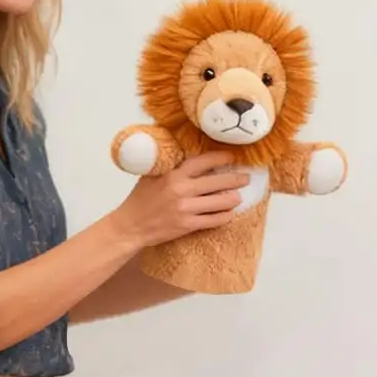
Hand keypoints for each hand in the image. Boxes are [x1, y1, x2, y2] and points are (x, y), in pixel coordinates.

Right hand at [112, 152, 248, 250]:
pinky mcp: (186, 225)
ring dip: (232, 200)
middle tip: (245, 178)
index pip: (202, 162)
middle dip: (234, 179)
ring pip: (218, 203)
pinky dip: (223, 217)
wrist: (131, 225)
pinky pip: (212, 221)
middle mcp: (181, 190)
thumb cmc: (140, 199)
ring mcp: (185, 209)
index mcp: (173, 174)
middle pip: (216, 182)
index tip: (232, 158)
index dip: (220, 158)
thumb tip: (186, 150)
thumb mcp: (152, 174)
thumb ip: (170, 165)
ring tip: (238, 197)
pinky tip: (228, 214)